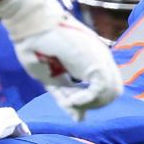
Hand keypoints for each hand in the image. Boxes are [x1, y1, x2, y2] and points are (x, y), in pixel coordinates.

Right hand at [0, 0, 122, 117]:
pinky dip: (85, 99)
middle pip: (112, 93)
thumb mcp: (53, 79)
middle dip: (92, 104)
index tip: (69, 103)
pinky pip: (100, 89)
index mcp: (92, 59)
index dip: (89, 101)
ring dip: (90, 103)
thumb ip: (67, 97)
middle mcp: (100, 58)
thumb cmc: (36, 47)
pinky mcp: (96, 60)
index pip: (103, 88)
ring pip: (111, 93)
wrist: (31, 24)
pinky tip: (70, 99)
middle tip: (69, 101)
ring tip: (69, 99)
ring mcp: (100, 58)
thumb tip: (79, 119)